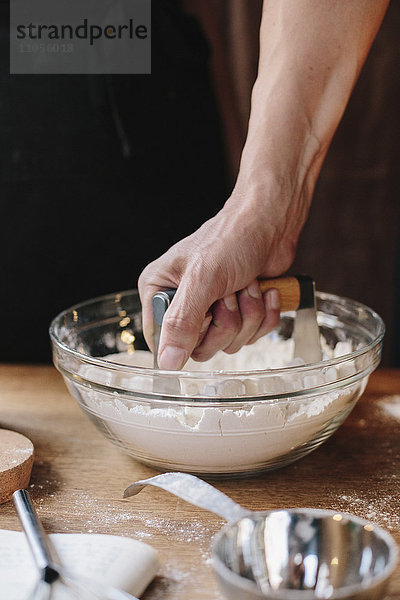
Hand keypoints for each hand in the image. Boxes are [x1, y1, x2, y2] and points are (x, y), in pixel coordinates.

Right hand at [139, 180, 301, 369]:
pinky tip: (263, 290)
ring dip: (249, 315)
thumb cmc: (232, 238)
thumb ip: (182, 323)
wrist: (271, 223)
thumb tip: (167, 362)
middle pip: (200, 347)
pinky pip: (250, 336)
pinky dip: (264, 315)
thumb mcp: (202, 280)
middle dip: (227, 322)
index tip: (205, 315)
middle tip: (230, 293)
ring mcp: (211, 310)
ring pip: (229, 343)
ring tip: (247, 285)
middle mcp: (182, 303)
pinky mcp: (238, 312)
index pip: (161, 341)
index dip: (188, 336)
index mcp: (159, 291)